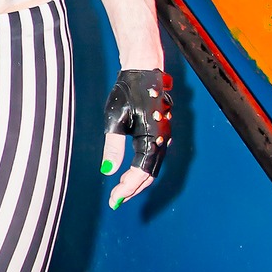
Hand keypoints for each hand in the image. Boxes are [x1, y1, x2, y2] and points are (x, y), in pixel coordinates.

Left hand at [100, 67, 172, 209]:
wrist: (143, 70)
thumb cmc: (128, 91)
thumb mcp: (115, 120)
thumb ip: (113, 148)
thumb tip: (107, 171)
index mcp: (152, 139)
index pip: (140, 174)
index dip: (127, 189)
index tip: (113, 200)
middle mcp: (163, 141)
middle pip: (149, 175)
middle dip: (132, 190)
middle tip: (115, 201)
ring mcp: (164, 137)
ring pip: (152, 168)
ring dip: (137, 182)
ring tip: (120, 191)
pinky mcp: (160, 133)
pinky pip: (153, 158)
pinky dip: (142, 170)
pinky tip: (129, 172)